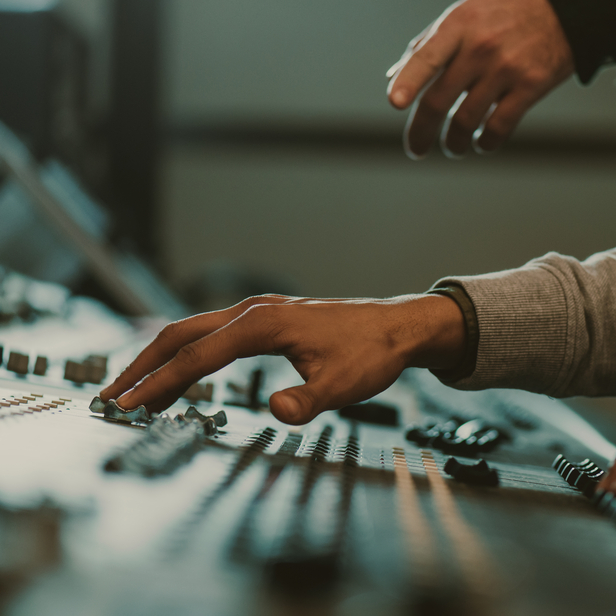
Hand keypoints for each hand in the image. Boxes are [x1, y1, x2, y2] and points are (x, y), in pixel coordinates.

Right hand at [99, 294, 465, 424]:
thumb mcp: (344, 384)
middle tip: (111, 398)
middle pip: (180, 334)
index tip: (128, 406)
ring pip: (193, 331)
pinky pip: (211, 333)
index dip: (159, 383)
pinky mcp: (265, 320)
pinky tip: (179, 374)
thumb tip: (277, 411)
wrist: (396, 327)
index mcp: (264, 325)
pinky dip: (185, 353)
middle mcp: (254, 311)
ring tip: (134, 393)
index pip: (197, 356)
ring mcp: (258, 312)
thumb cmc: (371, 352)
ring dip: (160, 359)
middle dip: (142, 366)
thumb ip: (309, 401)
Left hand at [387, 0, 573, 158]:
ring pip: (467, 120)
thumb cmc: (504, 12)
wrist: (562, 7)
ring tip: (453, 147)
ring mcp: (506, 68)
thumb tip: (395, 77)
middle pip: (440, 100)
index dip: (409, 81)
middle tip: (417, 149)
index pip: (426, 57)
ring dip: (455, 143)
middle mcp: (480, 47)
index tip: (395, 103)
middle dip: (422, 132)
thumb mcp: (464, 14)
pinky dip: (486, 143)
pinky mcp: (531, 86)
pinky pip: (500, 126)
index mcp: (458, 25)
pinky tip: (482, 144)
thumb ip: (429, 44)